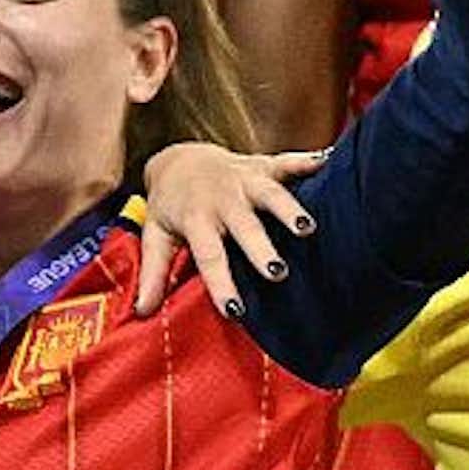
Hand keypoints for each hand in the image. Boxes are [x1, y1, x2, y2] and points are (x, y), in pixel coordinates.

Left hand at [135, 141, 325, 316]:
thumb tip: (141, 311)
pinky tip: (326, 164)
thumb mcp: (156, 235)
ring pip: (270, 193)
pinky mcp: (262, 164)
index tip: (236, 311)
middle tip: (277, 272)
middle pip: (244, 226)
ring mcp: (244, 179)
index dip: (221, 284)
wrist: (180, 158)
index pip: (209, 256)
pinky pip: (286, 162)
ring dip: (289, 209)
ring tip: (308, 229)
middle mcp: (222, 198)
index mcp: (196, 219)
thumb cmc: (171, 205)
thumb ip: (153, 272)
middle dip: (261, 248)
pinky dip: (306, 162)